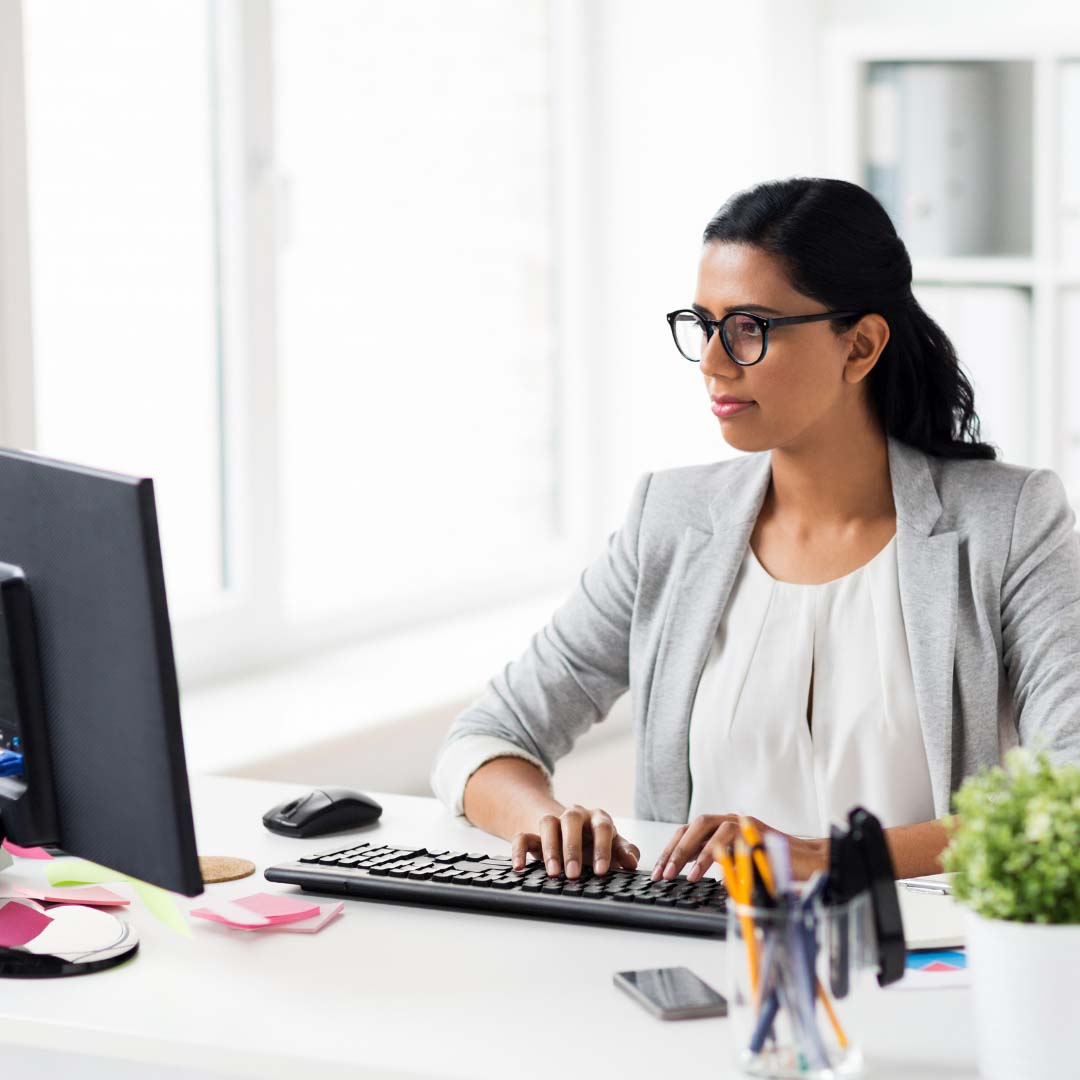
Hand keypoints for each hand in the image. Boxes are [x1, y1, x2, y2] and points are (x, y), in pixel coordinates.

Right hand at [510, 804, 640, 879]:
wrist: (569, 832)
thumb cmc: (596, 843)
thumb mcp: (613, 846)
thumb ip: (624, 852)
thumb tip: (632, 862)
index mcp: (597, 818)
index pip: (602, 827)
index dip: (602, 848)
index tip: (601, 871)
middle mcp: (575, 816)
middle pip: (571, 821)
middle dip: (572, 848)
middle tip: (573, 874)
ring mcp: (553, 822)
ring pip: (547, 824)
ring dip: (549, 848)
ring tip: (553, 873)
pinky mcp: (534, 833)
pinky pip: (522, 836)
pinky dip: (519, 850)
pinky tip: (519, 867)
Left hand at [651, 813, 827, 882]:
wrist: (810, 864)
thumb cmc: (775, 867)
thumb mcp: (739, 866)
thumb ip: (719, 865)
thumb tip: (690, 875)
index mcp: (724, 827)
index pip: (690, 832)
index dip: (671, 849)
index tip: (658, 870)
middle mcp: (731, 820)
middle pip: (693, 826)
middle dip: (674, 850)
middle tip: (662, 874)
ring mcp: (743, 823)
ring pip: (706, 826)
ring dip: (689, 852)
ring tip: (678, 875)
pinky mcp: (755, 831)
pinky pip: (727, 838)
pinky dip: (710, 855)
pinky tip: (701, 872)